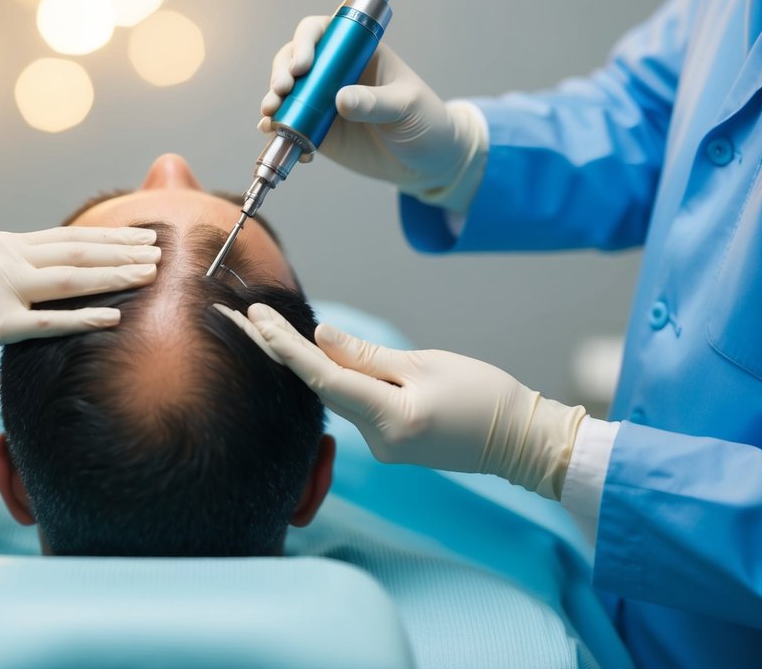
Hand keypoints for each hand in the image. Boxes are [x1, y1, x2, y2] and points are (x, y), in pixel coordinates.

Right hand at [0, 226, 159, 367]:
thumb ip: (14, 263)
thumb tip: (51, 268)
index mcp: (6, 244)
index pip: (70, 236)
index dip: (112, 236)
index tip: (145, 234)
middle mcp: (8, 258)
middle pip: (79, 251)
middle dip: (125, 250)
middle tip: (163, 250)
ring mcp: (1, 289)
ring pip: (72, 278)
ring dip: (116, 275)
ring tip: (152, 275)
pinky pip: (48, 321)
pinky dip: (84, 318)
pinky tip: (115, 317)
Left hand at [227, 303, 584, 498]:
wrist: (524, 443)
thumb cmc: (485, 397)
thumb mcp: (427, 365)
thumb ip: (368, 356)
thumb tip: (319, 337)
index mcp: (390, 418)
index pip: (321, 377)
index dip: (284, 346)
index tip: (254, 316)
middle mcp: (378, 440)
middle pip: (317, 387)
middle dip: (276, 350)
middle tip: (238, 314)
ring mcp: (382, 446)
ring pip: (334, 394)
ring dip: (300, 361)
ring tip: (262, 324)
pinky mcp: (390, 442)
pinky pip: (353, 403)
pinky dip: (330, 377)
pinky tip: (308, 353)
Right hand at [259, 17, 487, 213]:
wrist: (427, 162)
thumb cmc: (426, 122)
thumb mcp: (407, 108)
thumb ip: (375, 103)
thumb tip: (340, 99)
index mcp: (358, 53)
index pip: (321, 33)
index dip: (305, 43)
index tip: (302, 66)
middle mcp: (335, 72)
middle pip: (293, 60)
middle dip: (280, 73)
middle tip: (280, 93)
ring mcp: (323, 101)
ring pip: (285, 93)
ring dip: (272, 102)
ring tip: (271, 119)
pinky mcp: (318, 130)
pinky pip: (290, 126)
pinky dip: (279, 132)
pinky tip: (280, 139)